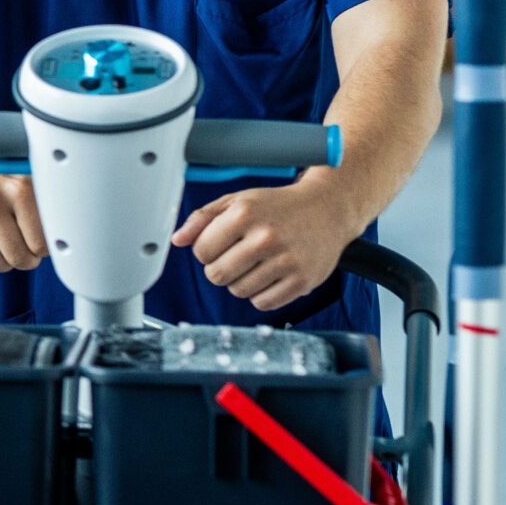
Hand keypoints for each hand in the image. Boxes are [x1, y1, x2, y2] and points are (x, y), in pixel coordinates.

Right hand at [0, 171, 47, 274]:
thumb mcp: (30, 189)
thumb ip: (50, 212)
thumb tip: (67, 240)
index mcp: (18, 189)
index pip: (40, 245)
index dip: (40, 249)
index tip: (36, 243)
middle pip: (18, 258)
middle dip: (22, 258)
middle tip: (18, 246)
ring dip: (1, 261)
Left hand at [173, 180, 362, 311]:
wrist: (328, 210)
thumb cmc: (277, 206)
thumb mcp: (238, 201)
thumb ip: (203, 219)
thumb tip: (177, 240)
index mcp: (245, 213)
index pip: (201, 251)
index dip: (207, 250)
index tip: (222, 243)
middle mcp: (266, 237)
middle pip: (216, 275)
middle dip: (221, 268)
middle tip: (239, 255)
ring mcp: (286, 260)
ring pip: (238, 291)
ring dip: (241, 282)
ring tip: (257, 263)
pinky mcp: (301, 281)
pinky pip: (262, 303)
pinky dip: (261, 294)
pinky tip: (271, 275)